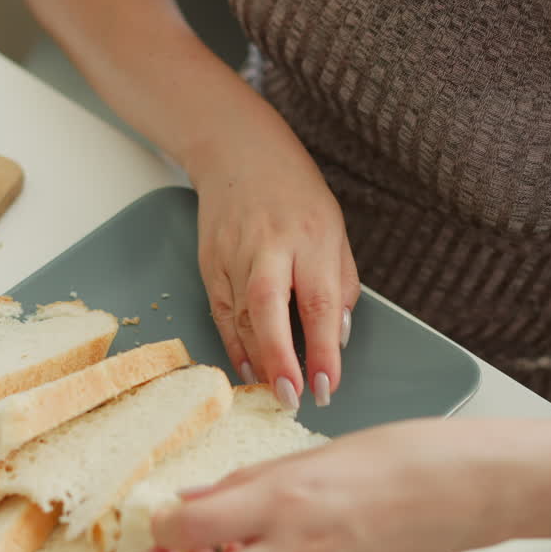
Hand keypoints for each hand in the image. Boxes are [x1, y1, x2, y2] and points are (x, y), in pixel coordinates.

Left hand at [143, 421, 510, 551]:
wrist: (463, 493)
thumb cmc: (397, 460)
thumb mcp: (304, 455)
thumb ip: (243, 484)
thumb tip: (194, 499)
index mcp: (286, 500)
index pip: (192, 526)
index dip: (159, 528)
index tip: (153, 518)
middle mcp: (296, 549)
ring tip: (207, 549)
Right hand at [188, 131, 358, 408]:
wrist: (238, 153)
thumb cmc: (296, 195)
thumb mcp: (335, 231)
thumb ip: (341, 284)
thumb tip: (337, 339)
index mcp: (311, 238)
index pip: (320, 303)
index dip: (323, 350)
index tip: (327, 386)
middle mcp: (270, 247)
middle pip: (270, 309)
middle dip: (280, 359)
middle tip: (291, 397)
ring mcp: (233, 255)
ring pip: (241, 317)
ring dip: (257, 359)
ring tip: (273, 391)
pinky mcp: (209, 263)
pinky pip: (222, 313)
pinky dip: (234, 344)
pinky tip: (248, 369)